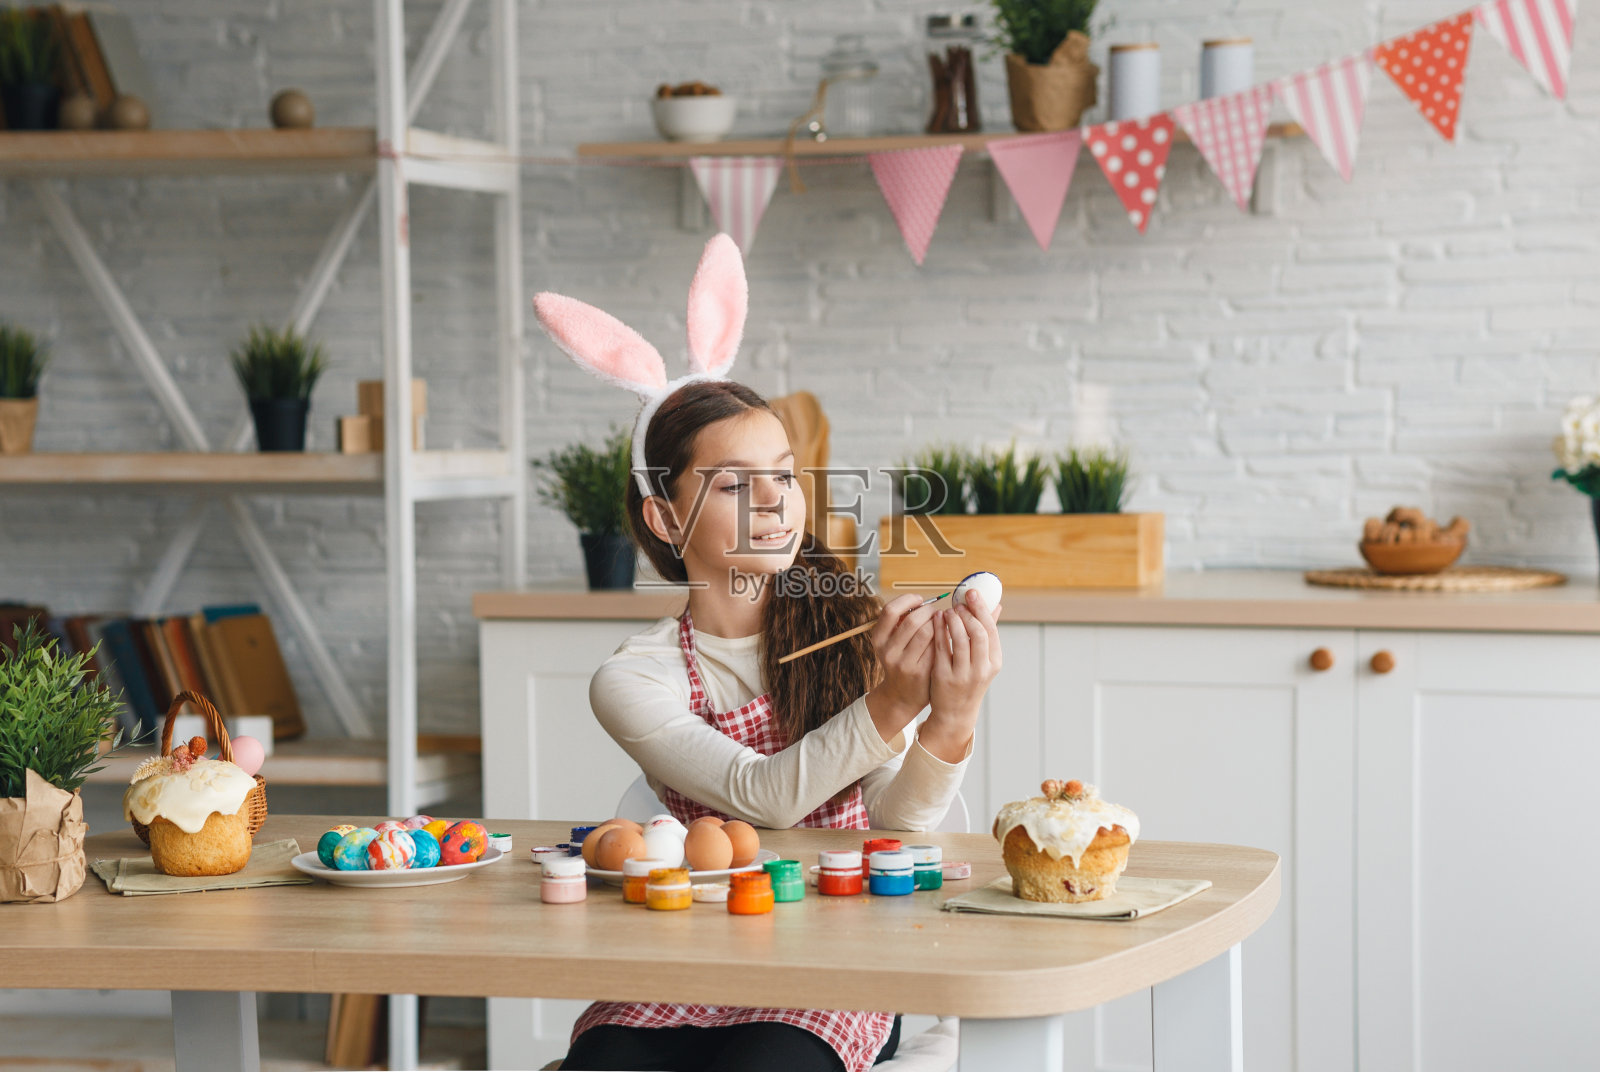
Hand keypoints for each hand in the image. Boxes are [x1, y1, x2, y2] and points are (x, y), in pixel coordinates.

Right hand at [864, 592, 938, 742]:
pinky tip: (946, 636)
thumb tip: (923, 601)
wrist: (901, 695)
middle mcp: (888, 651)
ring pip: (926, 632)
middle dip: (928, 611)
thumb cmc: (901, 660)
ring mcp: (904, 663)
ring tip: (942, 622)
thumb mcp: (892, 642)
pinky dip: (943, 637)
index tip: (920, 600)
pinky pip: (936, 647)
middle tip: (936, 611)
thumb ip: (901, 623)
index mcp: (878, 638)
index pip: (890, 610)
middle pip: (912, 620)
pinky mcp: (920, 673)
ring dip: (938, 623)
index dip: (907, 601)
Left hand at [920, 589, 1002, 761]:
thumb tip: (996, 605)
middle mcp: (982, 669)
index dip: (981, 609)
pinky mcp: (945, 678)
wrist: (956, 711)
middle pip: (978, 634)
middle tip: (958, 603)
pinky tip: (935, 621)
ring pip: (959, 641)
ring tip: (946, 611)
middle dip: (967, 614)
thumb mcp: (984, 660)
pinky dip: (939, 631)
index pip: (991, 630)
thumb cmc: (970, 679)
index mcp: (994, 662)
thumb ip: (988, 633)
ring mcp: (963, 675)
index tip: (972, 594)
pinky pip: (941, 649)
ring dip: (952, 621)